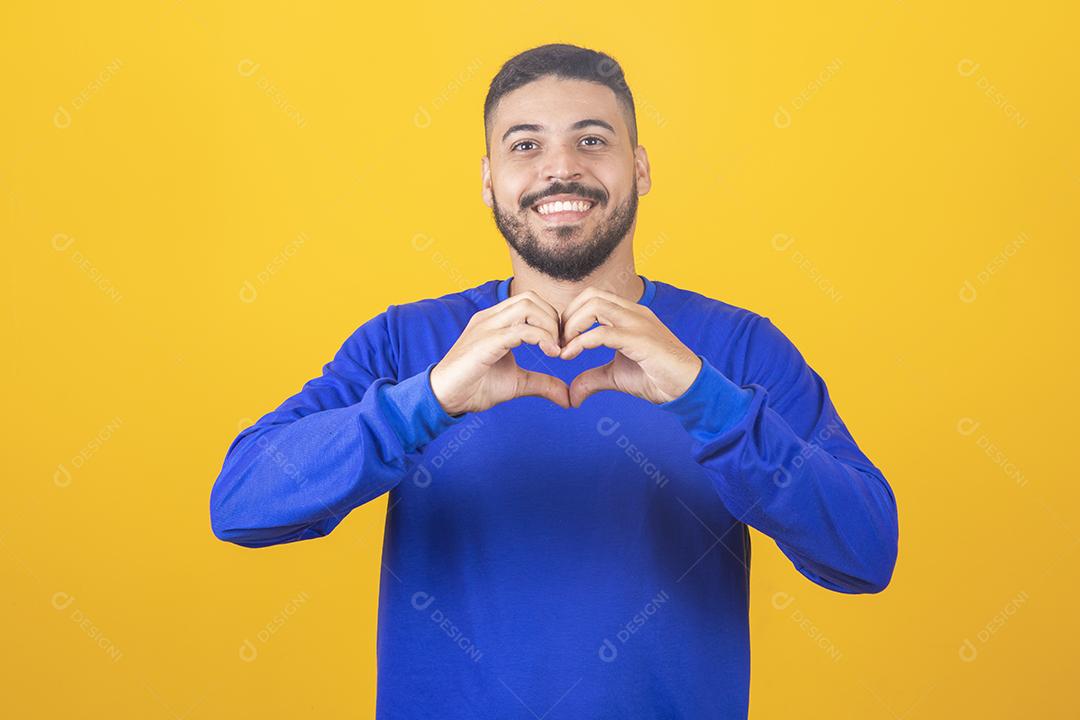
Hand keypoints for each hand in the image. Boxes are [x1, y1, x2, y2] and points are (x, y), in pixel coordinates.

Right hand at [429, 290, 569, 414]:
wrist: (445, 398)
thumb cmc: (475, 387)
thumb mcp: (517, 384)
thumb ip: (542, 384)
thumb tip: (568, 396)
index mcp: (496, 321)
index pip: (530, 301)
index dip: (552, 319)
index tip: (561, 344)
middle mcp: (490, 318)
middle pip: (530, 298)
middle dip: (553, 319)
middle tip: (561, 346)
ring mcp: (486, 327)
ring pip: (526, 306)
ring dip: (548, 325)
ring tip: (555, 349)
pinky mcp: (485, 342)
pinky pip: (519, 330)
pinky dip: (541, 338)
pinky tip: (551, 353)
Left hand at [558, 286, 701, 407]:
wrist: (689, 388)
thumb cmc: (657, 378)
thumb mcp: (616, 377)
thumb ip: (592, 379)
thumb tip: (572, 395)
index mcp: (629, 314)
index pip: (592, 297)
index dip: (570, 315)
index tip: (560, 340)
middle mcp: (634, 312)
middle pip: (590, 295)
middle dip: (567, 317)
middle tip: (558, 343)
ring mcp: (639, 323)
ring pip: (595, 306)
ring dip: (572, 326)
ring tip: (564, 349)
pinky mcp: (642, 341)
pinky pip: (603, 333)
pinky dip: (581, 343)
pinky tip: (570, 356)